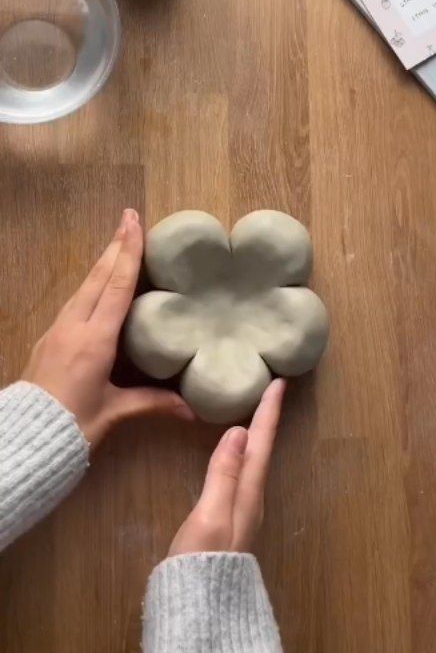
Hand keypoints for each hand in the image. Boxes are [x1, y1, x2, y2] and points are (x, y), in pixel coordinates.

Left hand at [22, 209, 194, 446]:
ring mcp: (58, 328)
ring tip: (118, 242)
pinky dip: (91, 283)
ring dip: (103, 261)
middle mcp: (75, 326)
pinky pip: (75, 300)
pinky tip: (98, 282)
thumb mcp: (114, 412)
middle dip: (115, 245)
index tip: (134, 223)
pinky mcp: (49, 336)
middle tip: (129, 217)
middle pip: (98, 277)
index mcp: (95, 340)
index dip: (128, 253)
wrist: (25, 435)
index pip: (116, 286)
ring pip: (84, 286)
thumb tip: (192, 410)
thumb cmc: (73, 424)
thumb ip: (153, 404)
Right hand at [168, 378, 285, 555]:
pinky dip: (245, 453)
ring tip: (258, 413)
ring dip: (258, 435)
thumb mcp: (211, 514)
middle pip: (263, 449)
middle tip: (272, 390)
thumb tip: (239, 430)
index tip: (280, 383)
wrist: (201, 606)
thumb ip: (224, 474)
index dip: (269, 412)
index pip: (262, 443)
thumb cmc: (203, 560)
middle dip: (267, 418)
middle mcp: (252, 497)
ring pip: (255, 461)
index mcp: (249, 492)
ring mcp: (243, 510)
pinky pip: (243, 473)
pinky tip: (237, 453)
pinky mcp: (231, 518)